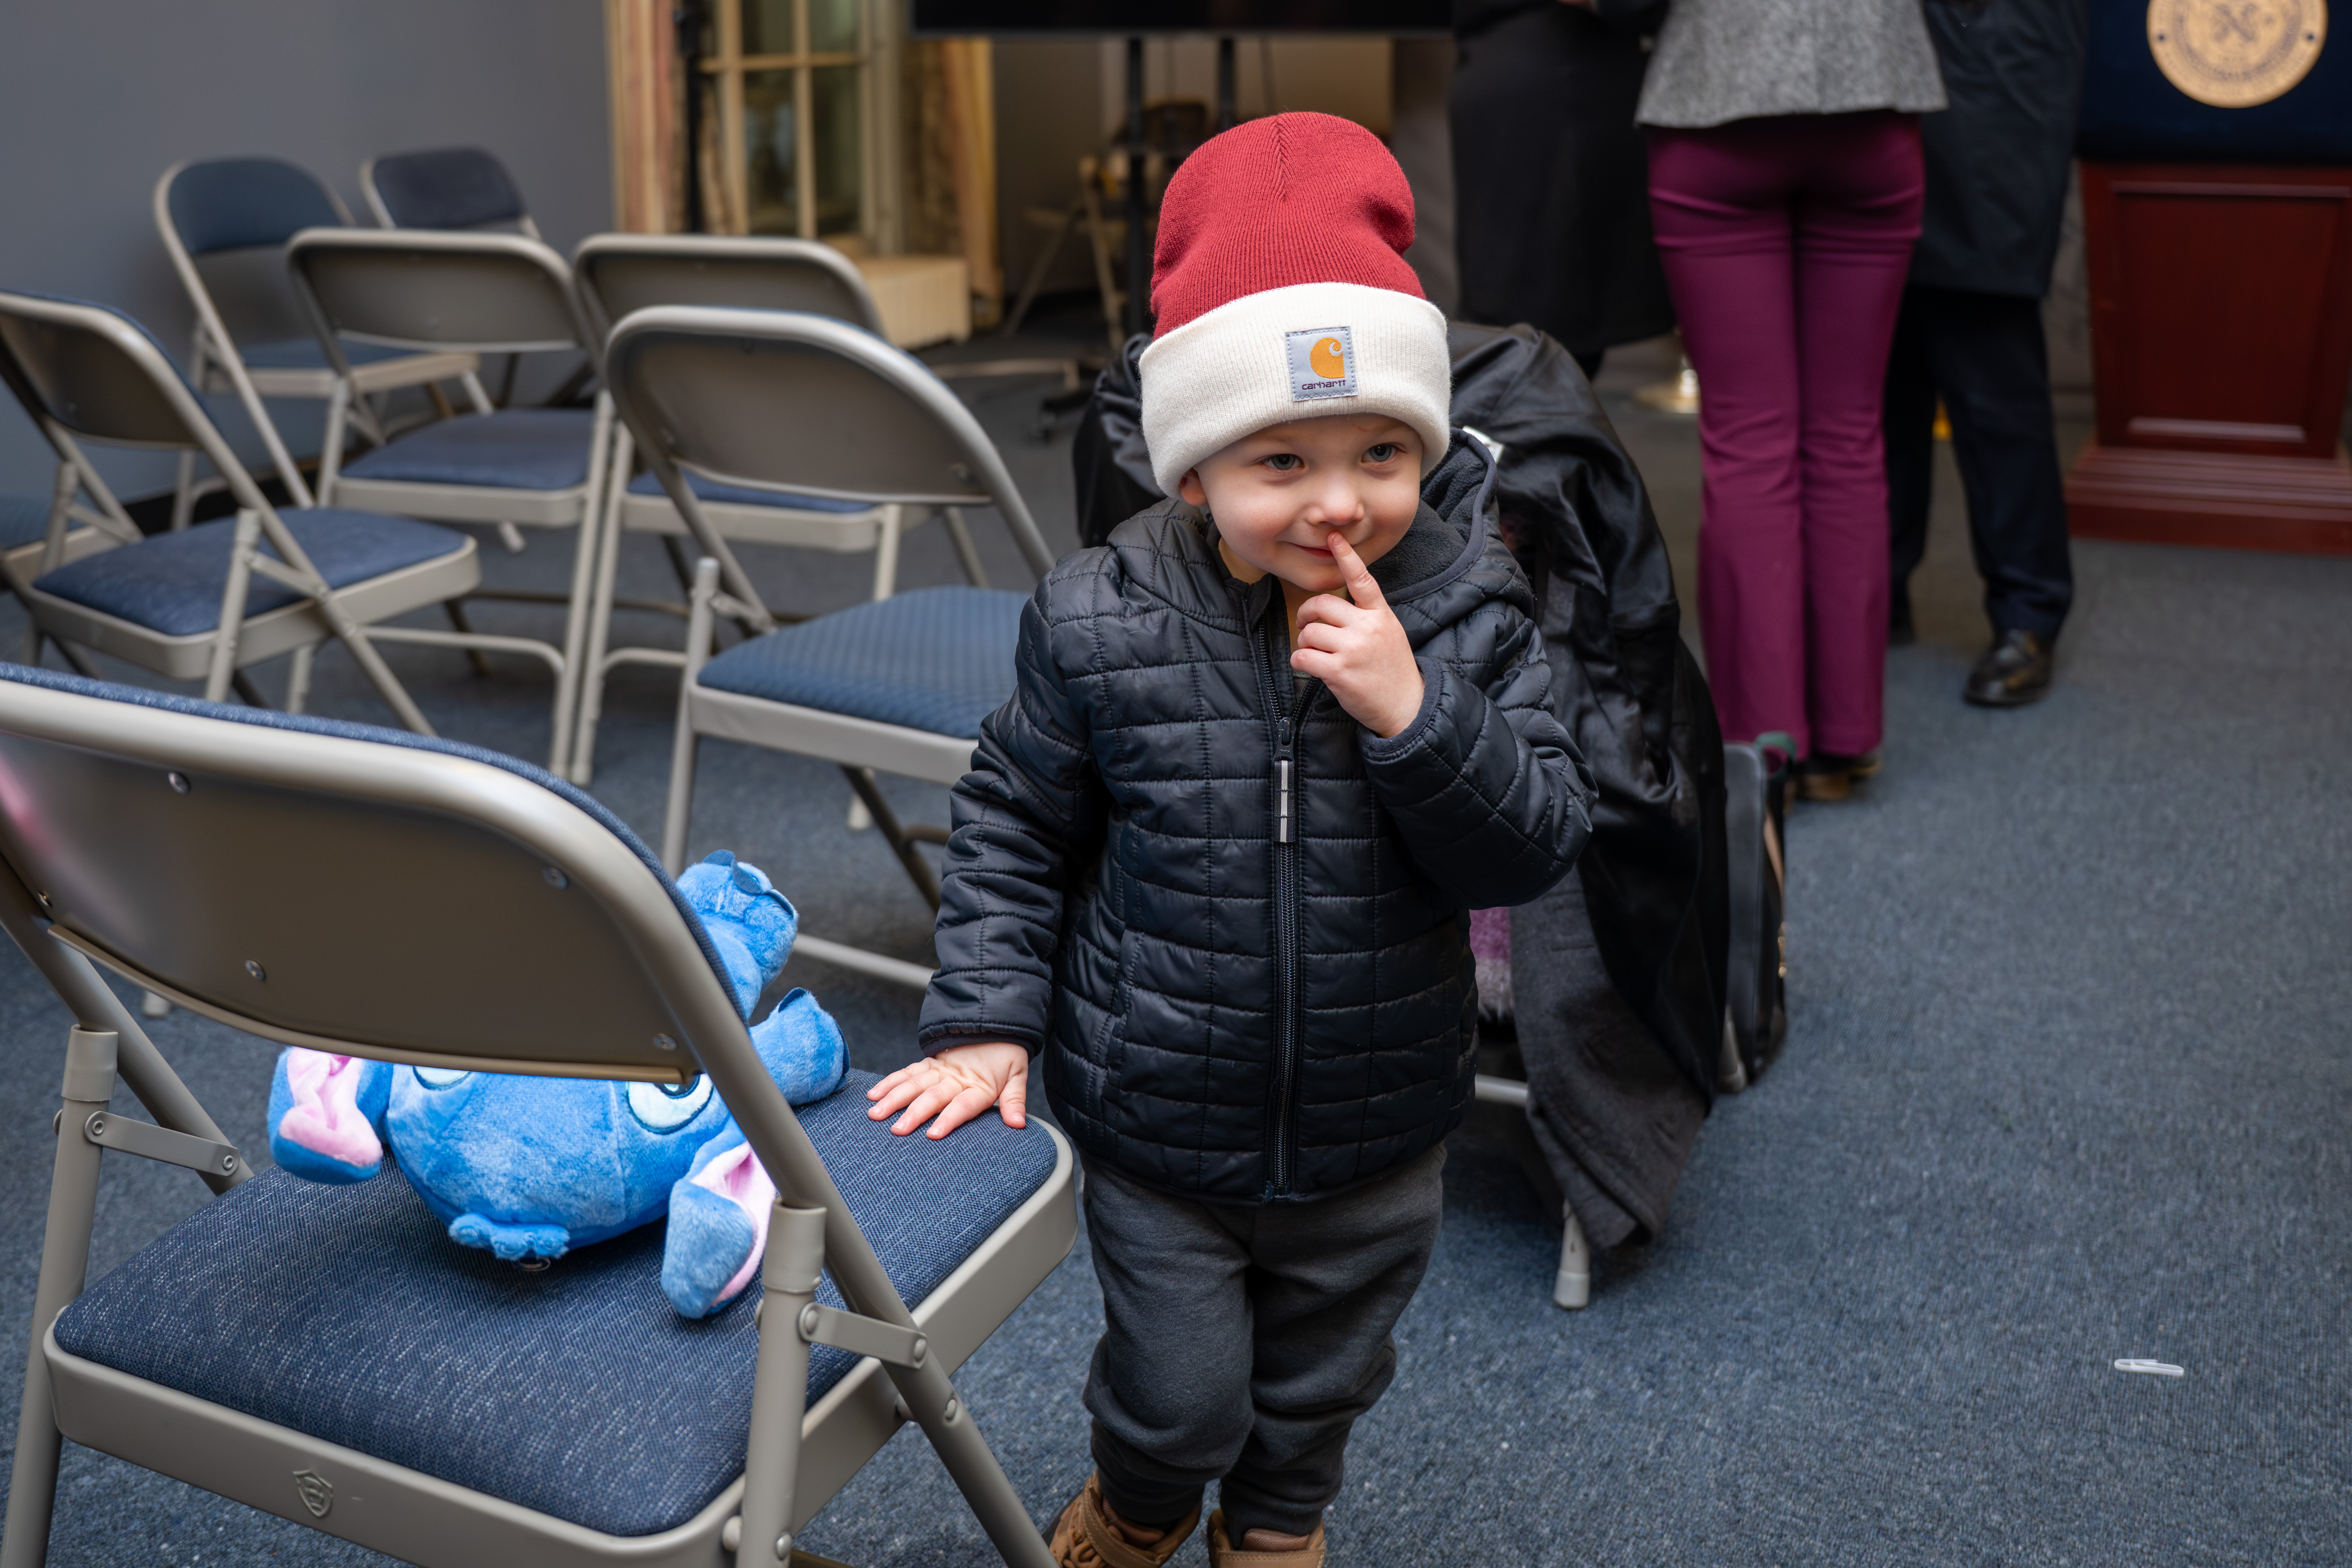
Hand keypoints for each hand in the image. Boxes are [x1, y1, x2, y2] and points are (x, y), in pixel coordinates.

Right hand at [866, 1042, 1028, 1138]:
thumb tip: (1018, 1124)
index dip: (949, 1119)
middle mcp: (956, 1077)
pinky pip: (906, 1072)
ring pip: (913, 1084)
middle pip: (933, 1096)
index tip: (933, 1134)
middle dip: (913, 1113)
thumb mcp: (1017, 1075)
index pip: (963, 1104)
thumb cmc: (1005, 1055)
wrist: (994, 1022)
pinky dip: (889, 1082)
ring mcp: (939, 1069)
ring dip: (893, 1098)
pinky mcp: (928, 1063)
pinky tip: (873, 1095)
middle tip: (896, 1130)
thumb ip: (1014, 1101)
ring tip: (875, 1114)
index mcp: (979, 1085)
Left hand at [1290, 533, 1425, 738]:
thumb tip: (1332, 608)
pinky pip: (1304, 656)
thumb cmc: (1392, 670)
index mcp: (1381, 614)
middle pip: (1322, 605)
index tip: (1334, 537)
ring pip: (1310, 631)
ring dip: (1304, 642)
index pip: (1362, 579)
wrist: (1406, 706)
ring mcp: (1354, 649)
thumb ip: (1366, 616)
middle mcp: (1368, 628)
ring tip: (1314, 652)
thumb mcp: (1389, 633)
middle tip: (1306, 625)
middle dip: (1306, 614)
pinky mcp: (1340, 671)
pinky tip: (1308, 666)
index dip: (1347, 557)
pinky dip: (1300, 660)